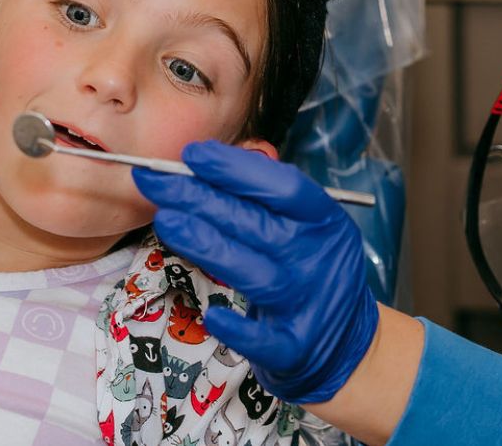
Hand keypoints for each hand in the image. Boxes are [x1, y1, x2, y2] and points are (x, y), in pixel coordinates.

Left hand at [133, 140, 378, 403]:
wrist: (346, 342)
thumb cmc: (308, 269)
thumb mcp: (303, 226)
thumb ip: (263, 199)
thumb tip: (205, 165)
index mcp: (324, 220)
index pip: (283, 187)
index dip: (237, 168)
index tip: (193, 154)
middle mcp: (317, 258)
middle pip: (256, 224)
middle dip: (200, 198)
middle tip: (155, 181)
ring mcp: (308, 303)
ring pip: (253, 273)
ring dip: (207, 246)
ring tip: (166, 222)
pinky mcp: (295, 348)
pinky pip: (263, 339)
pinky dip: (237, 329)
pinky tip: (211, 316)